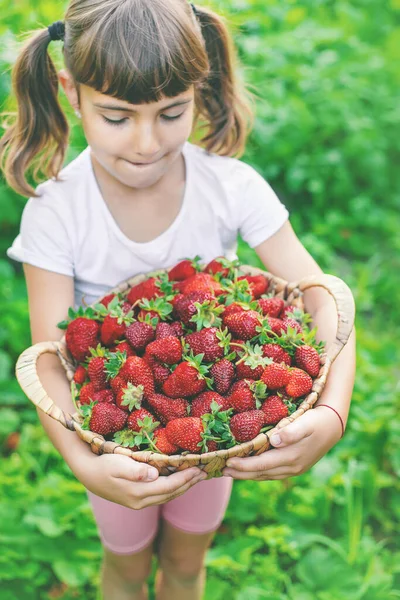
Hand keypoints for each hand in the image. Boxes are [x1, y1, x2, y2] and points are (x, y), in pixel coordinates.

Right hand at [76, 453, 206, 508]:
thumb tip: (153, 474)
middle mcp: (141, 501)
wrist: (87, 473)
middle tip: (205, 472)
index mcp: (139, 492)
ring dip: (183, 487)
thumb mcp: (118, 464)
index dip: (185, 478)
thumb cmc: (104, 464)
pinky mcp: (136, 499)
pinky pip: (161, 495)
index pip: (169, 486)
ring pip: (167, 496)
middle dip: (189, 483)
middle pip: (172, 493)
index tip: (199, 468)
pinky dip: (173, 488)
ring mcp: (138, 502)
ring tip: (197, 476)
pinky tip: (179, 480)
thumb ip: (136, 470)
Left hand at [222, 405, 342, 480]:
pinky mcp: (295, 467)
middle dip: (241, 473)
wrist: (333, 425)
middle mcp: (291, 467)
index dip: (244, 465)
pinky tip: (249, 469)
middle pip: (261, 473)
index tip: (227, 462)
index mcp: (291, 457)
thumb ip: (290, 432)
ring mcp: (293, 469)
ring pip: (266, 475)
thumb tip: (275, 441)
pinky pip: (272, 473)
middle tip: (221, 470)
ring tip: (230, 472)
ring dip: (248, 475)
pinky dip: (258, 472)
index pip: (262, 464)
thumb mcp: (305, 423)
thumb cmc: (316, 420)